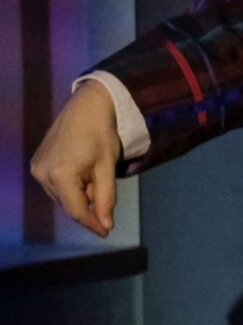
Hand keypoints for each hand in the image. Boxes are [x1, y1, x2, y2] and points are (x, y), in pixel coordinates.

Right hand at [29, 83, 123, 236]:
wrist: (86, 108)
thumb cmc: (101, 135)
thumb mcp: (107, 168)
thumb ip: (106, 198)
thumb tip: (106, 225)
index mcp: (61, 175)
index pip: (76, 210)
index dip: (93, 223)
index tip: (107, 231)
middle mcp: (42, 174)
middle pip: (69, 204)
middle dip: (89, 206)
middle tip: (105, 192)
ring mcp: (37, 169)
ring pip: (62, 196)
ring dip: (80, 195)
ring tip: (94, 174)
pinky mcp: (37, 164)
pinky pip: (56, 185)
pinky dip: (72, 186)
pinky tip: (83, 171)